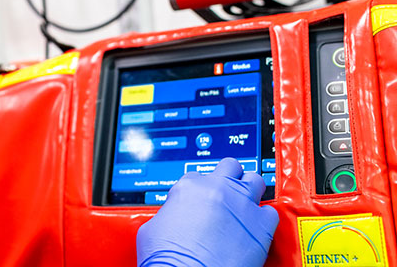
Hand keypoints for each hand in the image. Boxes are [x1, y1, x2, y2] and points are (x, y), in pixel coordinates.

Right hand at [136, 158, 278, 266]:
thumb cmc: (168, 258)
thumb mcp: (152, 227)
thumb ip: (168, 213)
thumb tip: (174, 217)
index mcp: (189, 186)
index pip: (198, 175)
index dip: (200, 189)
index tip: (202, 200)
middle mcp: (217, 189)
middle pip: (231, 166)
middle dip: (230, 178)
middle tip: (227, 193)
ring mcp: (241, 204)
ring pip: (255, 180)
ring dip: (250, 191)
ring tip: (245, 205)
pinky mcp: (262, 225)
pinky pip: (271, 212)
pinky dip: (264, 219)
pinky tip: (255, 229)